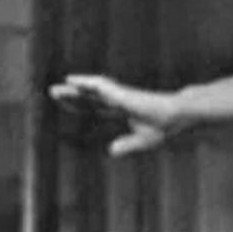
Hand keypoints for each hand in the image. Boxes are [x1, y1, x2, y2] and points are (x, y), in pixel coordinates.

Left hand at [49, 74, 181, 156]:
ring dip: (74, 89)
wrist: (179, 116)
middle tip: (53, 92)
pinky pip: (101, 85)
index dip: (79, 105)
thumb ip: (127, 145)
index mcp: (122, 110)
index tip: (64, 104)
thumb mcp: (143, 140)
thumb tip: (110, 150)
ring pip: (91, 90)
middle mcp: (119, 100)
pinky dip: (86, 83)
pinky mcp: (123, 94)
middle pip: (89, 97)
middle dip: (72, 96)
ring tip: (56, 88)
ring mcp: (120, 95)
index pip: (95, 106)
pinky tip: (73, 81)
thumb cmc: (166, 126)